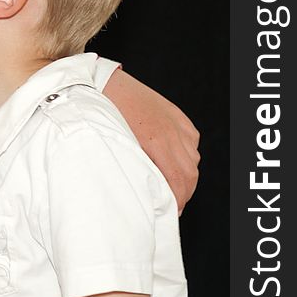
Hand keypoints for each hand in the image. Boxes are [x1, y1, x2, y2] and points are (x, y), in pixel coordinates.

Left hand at [103, 70, 199, 213]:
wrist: (102, 84)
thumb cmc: (104, 115)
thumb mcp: (117, 145)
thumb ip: (135, 166)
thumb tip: (143, 189)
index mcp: (155, 142)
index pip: (178, 181)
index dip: (178, 201)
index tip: (172, 211)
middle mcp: (171, 133)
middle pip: (190, 174)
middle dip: (184, 193)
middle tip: (173, 205)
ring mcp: (177, 123)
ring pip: (194, 159)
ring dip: (186, 175)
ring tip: (173, 185)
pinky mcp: (178, 116)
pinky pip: (192, 142)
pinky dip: (187, 155)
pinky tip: (176, 161)